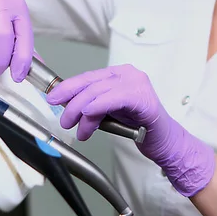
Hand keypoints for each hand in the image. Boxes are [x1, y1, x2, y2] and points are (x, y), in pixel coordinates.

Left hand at [46, 64, 215, 196]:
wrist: (164, 141)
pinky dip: (98, 107)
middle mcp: (128, 74)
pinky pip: (114, 99)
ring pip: (98, 92)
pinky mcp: (143, 99)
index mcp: (119, 73)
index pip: (87, 77)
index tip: (52, 98)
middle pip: (90, 83)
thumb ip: (90, 105)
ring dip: (82, 113)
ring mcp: (137, 84)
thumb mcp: (107, 112)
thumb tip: (65, 105)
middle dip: (71, 102)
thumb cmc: (137, 126)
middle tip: (64, 120)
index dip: (67, 87)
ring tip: (80, 131)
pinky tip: (88, 116)